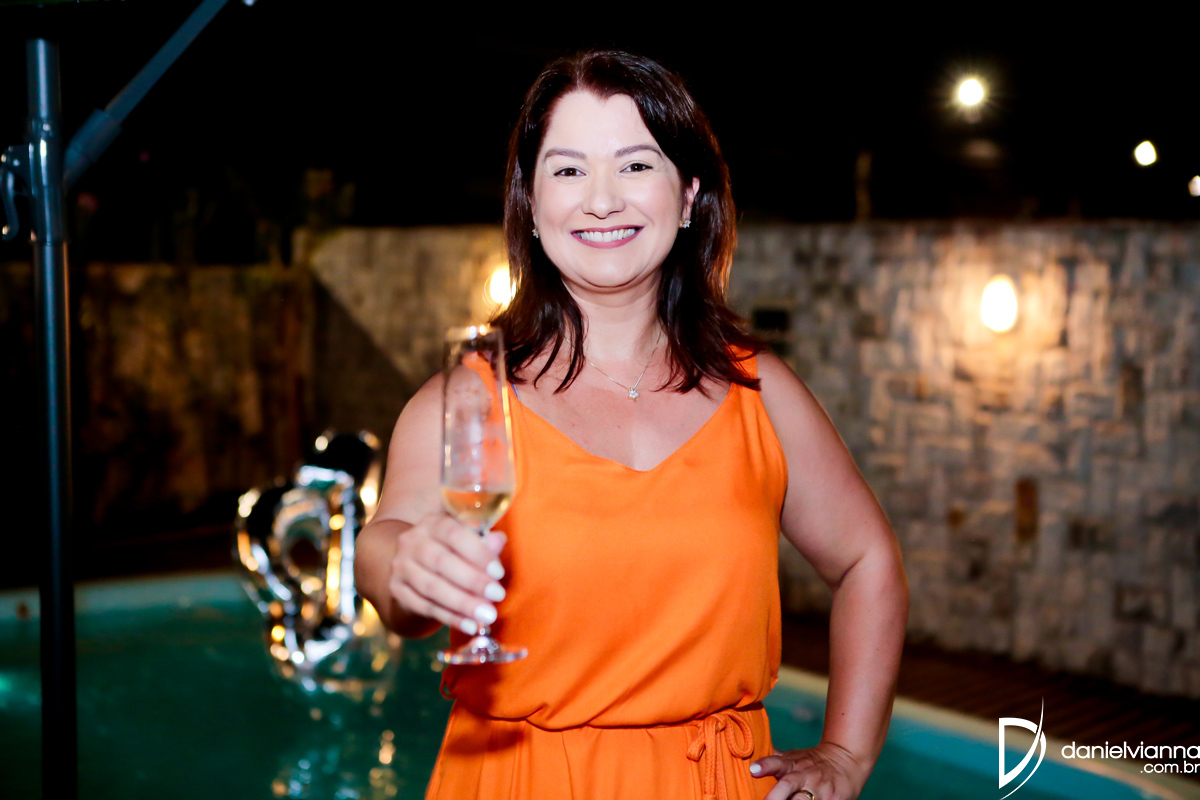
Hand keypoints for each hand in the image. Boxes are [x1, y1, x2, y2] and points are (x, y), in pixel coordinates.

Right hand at [387, 512, 507, 634]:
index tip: (499, 573)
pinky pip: (425, 607)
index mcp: (433, 523)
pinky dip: (450, 617)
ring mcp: (401, 567)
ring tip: (487, 615)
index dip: (477, 553)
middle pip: (441, 562)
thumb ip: (484, 542)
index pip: (454, 534)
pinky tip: (470, 625)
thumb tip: (498, 540)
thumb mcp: (467, 541)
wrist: (413, 566)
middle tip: (497, 596)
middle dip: (473, 581)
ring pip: (432, 587)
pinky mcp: (397, 591)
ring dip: (463, 603)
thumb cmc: (451, 551)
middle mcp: (412, 542)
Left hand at [750, 741, 869, 799]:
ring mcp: (820, 789)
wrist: (846, 762)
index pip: (777, 762)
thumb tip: (750, 760)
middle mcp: (805, 775)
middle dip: (774, 796)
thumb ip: (775, 761)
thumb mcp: (794, 757)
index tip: (753, 770)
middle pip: (787, 785)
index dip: (766, 765)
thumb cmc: (813, 762)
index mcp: (793, 764)